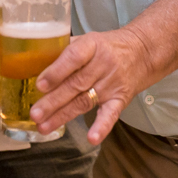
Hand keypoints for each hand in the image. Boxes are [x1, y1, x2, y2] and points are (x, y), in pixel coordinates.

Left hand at [30, 28, 148, 144]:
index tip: (40, 85)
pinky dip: (102, 127)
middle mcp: (102, 64)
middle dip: (53, 101)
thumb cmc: (106, 47)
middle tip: (34, 114)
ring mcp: (112, 83)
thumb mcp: (87, 40)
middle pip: (75, 84)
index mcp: (92, 45)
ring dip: (63, 116)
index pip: (74, 57)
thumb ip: (64, 50)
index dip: (56, 72)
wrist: (142, 52)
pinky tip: (92, 138)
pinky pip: (111, 114)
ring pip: (84, 101)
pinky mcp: (121, 99)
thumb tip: (34, 63)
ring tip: (43, 127)